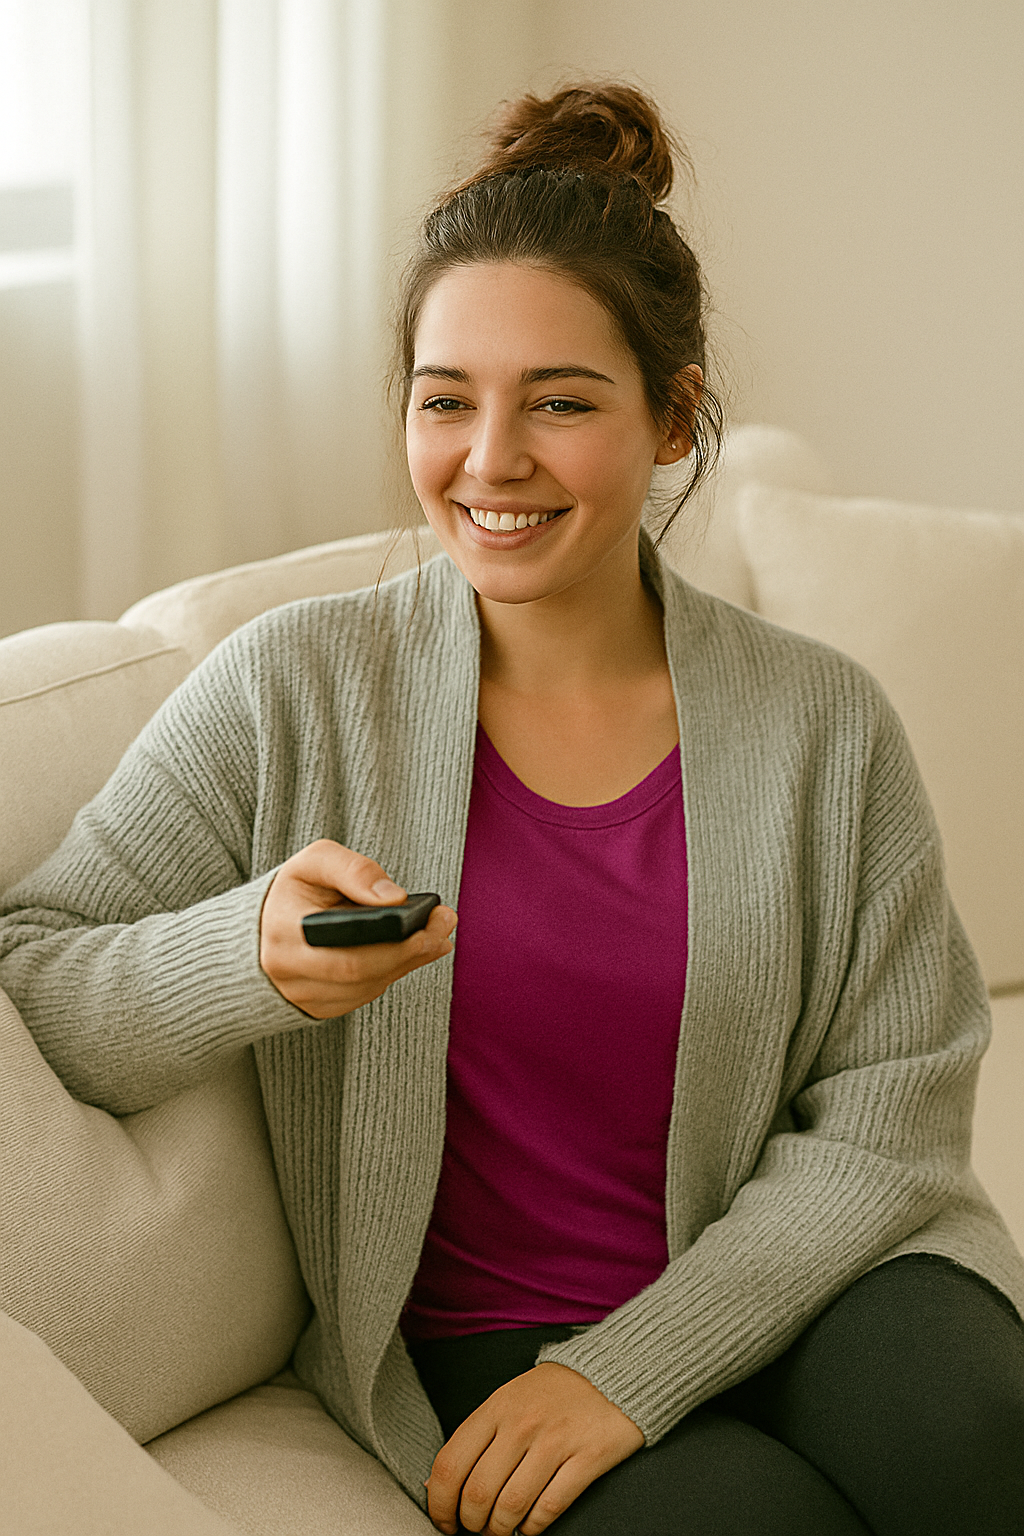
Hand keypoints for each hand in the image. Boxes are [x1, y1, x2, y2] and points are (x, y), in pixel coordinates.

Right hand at [259, 839, 456, 1017]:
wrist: (261, 928)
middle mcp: (288, 971)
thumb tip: (395, 898)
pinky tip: (414, 952)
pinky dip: (390, 973)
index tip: (424, 920)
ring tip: (437, 937)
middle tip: (443, 929)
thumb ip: (353, 870)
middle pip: (360, 972)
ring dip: (406, 963)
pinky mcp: (317, 1007)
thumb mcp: (315, 863)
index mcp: (284, 931)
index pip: (343, 949)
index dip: (389, 942)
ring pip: (366, 988)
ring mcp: (302, 995)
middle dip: (409, 952)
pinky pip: (362, 996)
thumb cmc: (294, 891)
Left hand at [425, 1362, 643, 1535]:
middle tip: (476, 1528)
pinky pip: (549, 1508)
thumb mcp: (508, 1399)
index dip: (439, 1504)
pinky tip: (529, 1525)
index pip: (450, 1464)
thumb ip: (476, 1437)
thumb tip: (434, 1484)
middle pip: (478, 1493)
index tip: (444, 1521)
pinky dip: (532, 1527)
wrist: (613, 1371)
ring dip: (500, 1530)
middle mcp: (522, 1424)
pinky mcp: (587, 1458)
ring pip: (511, 1506)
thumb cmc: (554, 1392)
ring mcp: (555, 1441)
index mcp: (496, 1407)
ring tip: (502, 1529)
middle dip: (471, 1523)